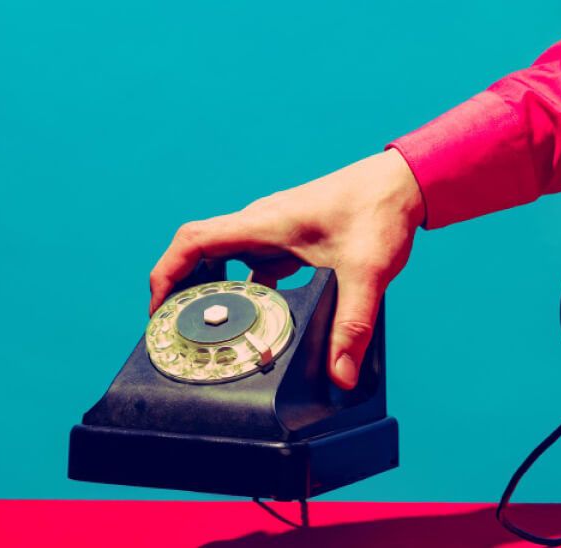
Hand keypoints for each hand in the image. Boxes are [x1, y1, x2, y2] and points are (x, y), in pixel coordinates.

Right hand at [149, 149, 424, 388]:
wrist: (402, 184)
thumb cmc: (378, 213)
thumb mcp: (366, 274)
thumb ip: (351, 326)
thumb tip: (339, 375)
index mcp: (263, 224)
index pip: (194, 241)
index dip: (167, 272)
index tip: (158, 308)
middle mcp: (261, 224)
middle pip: (201, 252)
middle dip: (183, 288)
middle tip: (179, 329)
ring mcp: (274, 231)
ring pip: (227, 259)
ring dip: (214, 290)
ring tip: (212, 330)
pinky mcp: (291, 240)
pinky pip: (253, 265)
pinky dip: (247, 290)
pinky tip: (259, 319)